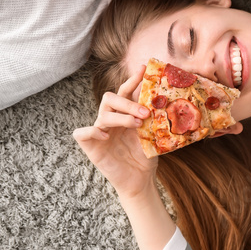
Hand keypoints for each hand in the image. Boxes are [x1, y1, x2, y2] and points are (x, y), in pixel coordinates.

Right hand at [72, 68, 157, 200]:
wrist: (140, 180)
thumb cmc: (145, 157)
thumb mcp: (152, 134)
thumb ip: (153, 118)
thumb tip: (167, 100)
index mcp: (124, 113)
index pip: (125, 91)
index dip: (132, 79)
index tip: (143, 69)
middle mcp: (110, 119)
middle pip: (110, 98)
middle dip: (127, 102)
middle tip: (144, 112)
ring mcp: (99, 131)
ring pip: (103, 114)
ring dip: (121, 117)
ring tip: (136, 125)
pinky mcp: (90, 146)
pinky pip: (82, 133)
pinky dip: (92, 131)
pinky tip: (105, 136)